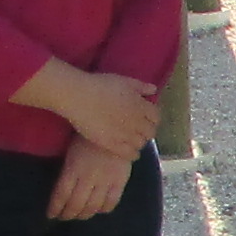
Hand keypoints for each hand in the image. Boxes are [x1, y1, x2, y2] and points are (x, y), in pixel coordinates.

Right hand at [25, 64, 158, 159]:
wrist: (79, 97)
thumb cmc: (100, 85)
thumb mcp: (124, 81)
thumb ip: (141, 87)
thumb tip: (154, 90)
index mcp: (141, 106)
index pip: (156, 117)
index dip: (152, 118)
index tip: (146, 118)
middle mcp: (137, 122)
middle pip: (150, 132)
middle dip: (147, 131)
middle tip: (139, 130)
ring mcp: (126, 135)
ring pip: (141, 144)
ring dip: (139, 142)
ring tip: (132, 140)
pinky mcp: (113, 145)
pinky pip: (130, 154)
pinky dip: (133, 154)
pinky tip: (129, 152)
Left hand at [47, 133, 137, 219]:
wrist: (116, 127)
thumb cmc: (88, 136)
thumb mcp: (71, 150)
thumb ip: (68, 169)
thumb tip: (61, 188)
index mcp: (73, 168)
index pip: (61, 194)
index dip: (55, 208)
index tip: (51, 215)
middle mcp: (87, 177)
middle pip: (76, 204)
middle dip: (68, 214)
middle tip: (64, 217)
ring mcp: (105, 180)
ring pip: (92, 206)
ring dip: (84, 215)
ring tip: (79, 216)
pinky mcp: (119, 181)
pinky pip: (111, 202)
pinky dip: (103, 210)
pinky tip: (98, 209)